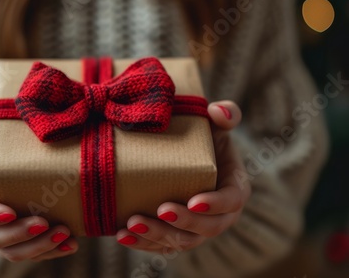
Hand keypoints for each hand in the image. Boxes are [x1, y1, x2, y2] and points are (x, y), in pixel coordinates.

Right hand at [0, 104, 77, 261]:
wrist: (6, 155)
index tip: (9, 212)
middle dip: (17, 236)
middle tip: (44, 223)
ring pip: (12, 251)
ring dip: (38, 247)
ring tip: (64, 234)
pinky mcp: (19, 238)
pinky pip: (31, 252)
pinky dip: (51, 251)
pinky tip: (71, 244)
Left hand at [116, 100, 250, 252]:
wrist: (183, 156)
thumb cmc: (203, 139)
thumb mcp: (216, 124)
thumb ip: (225, 114)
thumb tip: (217, 112)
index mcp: (234, 188)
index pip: (231, 201)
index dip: (215, 205)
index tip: (194, 202)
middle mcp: (218, 215)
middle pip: (207, 228)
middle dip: (184, 223)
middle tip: (161, 210)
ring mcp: (195, 229)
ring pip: (181, 241)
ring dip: (158, 237)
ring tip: (133, 225)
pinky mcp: (174, 234)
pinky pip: (161, 245)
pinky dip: (142, 244)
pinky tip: (122, 236)